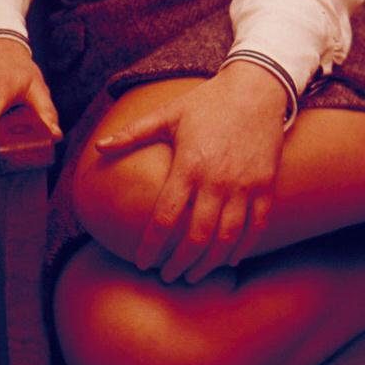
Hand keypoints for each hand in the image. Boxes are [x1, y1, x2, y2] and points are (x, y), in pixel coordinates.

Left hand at [94, 62, 288, 283]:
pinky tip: (230, 259)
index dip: (151, 246)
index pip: (165, 218)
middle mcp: (216, 180)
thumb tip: (99, 146)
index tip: (142, 262)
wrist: (256, 88)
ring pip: (227, 238)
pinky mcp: (266, 184)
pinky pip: (257, 225)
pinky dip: (244, 247)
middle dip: (179, 263)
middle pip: (196, 236)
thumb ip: (133, 133)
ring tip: (195, 275)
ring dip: (209, 263)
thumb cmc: (207, 102)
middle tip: (167, 276)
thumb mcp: (169, 114)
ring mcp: (244, 184)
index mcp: (188, 165)